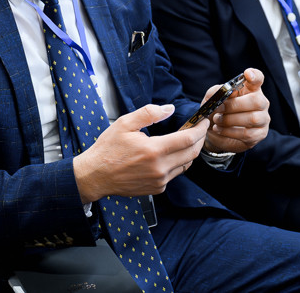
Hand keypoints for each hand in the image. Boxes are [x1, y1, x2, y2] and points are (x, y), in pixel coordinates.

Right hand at [73, 103, 207, 202]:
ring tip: (186, 140)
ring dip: (190, 152)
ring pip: (186, 165)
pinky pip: (174, 174)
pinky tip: (170, 155)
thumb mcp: (125, 124)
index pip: (187, 139)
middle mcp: (160, 168)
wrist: (95, 176)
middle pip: (192, 153)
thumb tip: (169, 109)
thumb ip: (149, 114)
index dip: (199, 129)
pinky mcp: (157, 189)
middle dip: (199, 139)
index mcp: (154, 150)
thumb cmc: (108, 150)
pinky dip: (177, 163)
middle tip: (199, 129)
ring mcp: (159, 181)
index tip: (203, 121)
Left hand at [204, 68, 270, 153]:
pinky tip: (219, 129)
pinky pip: (247, 134)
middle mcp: (261, 102)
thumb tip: (224, 92)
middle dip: (234, 105)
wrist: (214, 130)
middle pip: (256, 101)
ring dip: (230, 120)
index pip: (258, 78)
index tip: (247, 73)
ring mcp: (263, 119)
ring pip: (253, 119)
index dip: (254, 75)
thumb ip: (216, 92)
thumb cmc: (217, 111)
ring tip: (217, 120)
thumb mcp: (212, 99)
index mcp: (250, 89)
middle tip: (219, 108)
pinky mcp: (259, 134)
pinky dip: (230, 132)